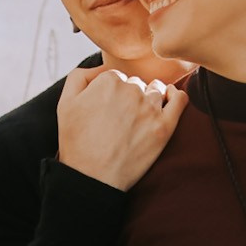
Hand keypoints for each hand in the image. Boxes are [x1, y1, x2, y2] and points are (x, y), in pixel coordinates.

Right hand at [56, 65, 186, 190]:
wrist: (93, 177)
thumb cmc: (77, 141)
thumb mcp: (65, 102)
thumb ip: (81, 76)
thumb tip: (102, 68)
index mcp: (109, 80)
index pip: (117, 77)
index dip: (112, 93)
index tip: (107, 110)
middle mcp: (132, 90)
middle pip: (137, 83)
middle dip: (130, 96)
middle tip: (120, 119)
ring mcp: (150, 108)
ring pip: (157, 91)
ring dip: (150, 98)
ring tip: (138, 117)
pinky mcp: (164, 127)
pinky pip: (180, 100)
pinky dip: (177, 96)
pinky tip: (171, 98)